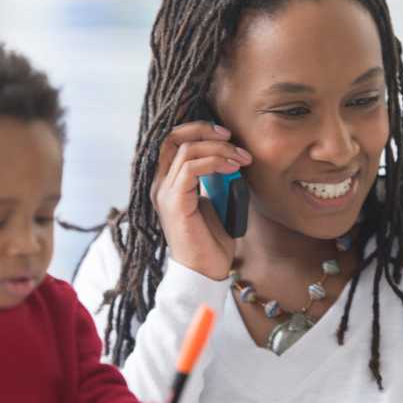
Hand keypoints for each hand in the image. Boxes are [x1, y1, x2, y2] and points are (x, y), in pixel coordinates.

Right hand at [151, 121, 251, 280]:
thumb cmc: (211, 241)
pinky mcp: (175, 203)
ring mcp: (165, 193)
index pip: (173, 141)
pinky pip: (191, 168)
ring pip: (186, 150)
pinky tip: (233, 169)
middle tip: (232, 137)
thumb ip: (215, 178)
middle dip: (205, 130)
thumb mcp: (215, 201)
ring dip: (220, 149)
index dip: (198, 130)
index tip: (227, 135)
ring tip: (241, 159)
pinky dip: (216, 163)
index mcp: (168, 183)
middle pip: (173, 137)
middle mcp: (161, 185)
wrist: (205, 272)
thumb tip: (231, 156)